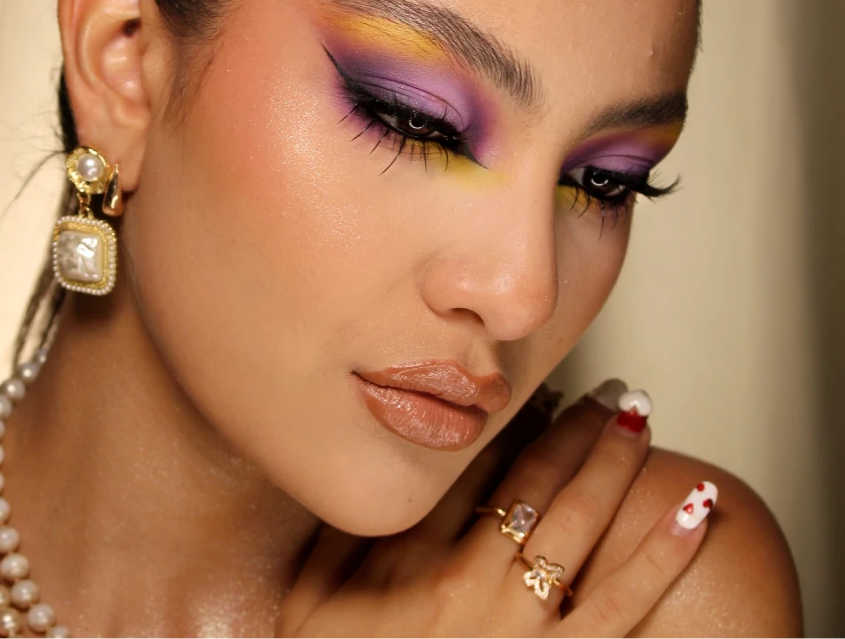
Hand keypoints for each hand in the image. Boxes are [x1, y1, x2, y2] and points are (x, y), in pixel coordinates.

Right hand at [277, 386, 715, 637]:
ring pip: (578, 522)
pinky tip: (695, 510)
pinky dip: (660, 556)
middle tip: (608, 389)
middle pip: (532, 480)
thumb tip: (368, 470)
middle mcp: (471, 577)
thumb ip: (335, 536)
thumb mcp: (308, 602)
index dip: (511, 420)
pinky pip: (619, 605)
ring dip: (614, 463)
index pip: (470, 464)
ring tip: (640, 417)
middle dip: (573, 428)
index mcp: (411, 556)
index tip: (539, 388)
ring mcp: (519, 623)